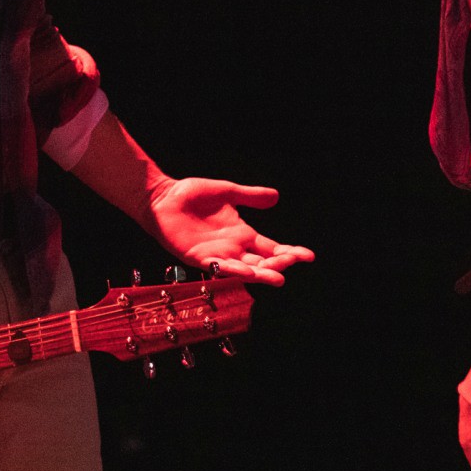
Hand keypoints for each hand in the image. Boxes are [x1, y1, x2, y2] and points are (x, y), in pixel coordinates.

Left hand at [146, 177, 314, 284]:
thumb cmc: (191, 194)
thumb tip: (276, 196)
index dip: (289, 253)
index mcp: (242, 234)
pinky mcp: (198, 257)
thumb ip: (250, 197)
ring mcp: (216, 255)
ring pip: (244, 269)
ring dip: (261, 274)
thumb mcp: (227, 193)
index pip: (271, 248)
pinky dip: (232, 270)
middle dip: (279, 264)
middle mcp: (232, 249)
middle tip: (294, 262)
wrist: (163, 197)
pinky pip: (218, 267)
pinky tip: (246, 271)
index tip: (308, 256)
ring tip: (279, 278)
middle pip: (262, 261)